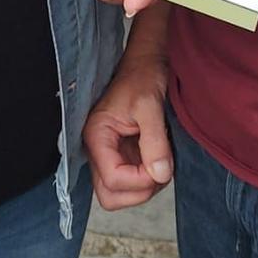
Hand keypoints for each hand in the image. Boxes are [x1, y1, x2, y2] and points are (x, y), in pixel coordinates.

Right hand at [83, 51, 171, 210]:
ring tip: (161, 163)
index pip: (112, 179)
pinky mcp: (122, 155)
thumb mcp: (150, 105)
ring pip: (118, 193)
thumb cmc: (143, 76)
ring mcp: (109, 154)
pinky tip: (159, 159)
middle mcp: (97, 149)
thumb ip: (155, 142)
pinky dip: (147, 180)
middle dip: (138, 191)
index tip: (160, 165)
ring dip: (143, 188)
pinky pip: (130, 182)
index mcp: (96, 136)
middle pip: (109, 195)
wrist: (146, 63)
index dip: (139, 180)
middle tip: (159, 171)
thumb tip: (161, 175)